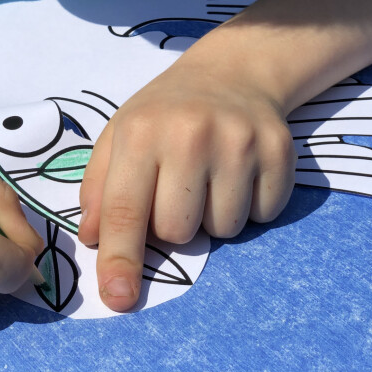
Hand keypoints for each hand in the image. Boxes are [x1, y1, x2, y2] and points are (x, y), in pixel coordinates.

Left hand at [77, 55, 295, 311]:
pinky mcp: (279, 151)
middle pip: (177, 232)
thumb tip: (92, 239)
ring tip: (209, 176)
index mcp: (141, 132)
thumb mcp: (119, 136)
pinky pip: (261, 217)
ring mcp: (239, 142)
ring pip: (222, 230)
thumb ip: (99, 187)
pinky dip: (249, 206)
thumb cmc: (165, 112)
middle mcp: (191, 135)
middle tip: (176, 188)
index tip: (118, 299)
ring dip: (212, 216)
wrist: (231, 72)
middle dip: (172, 225)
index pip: (126, 209)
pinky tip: (239, 172)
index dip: (120, 258)